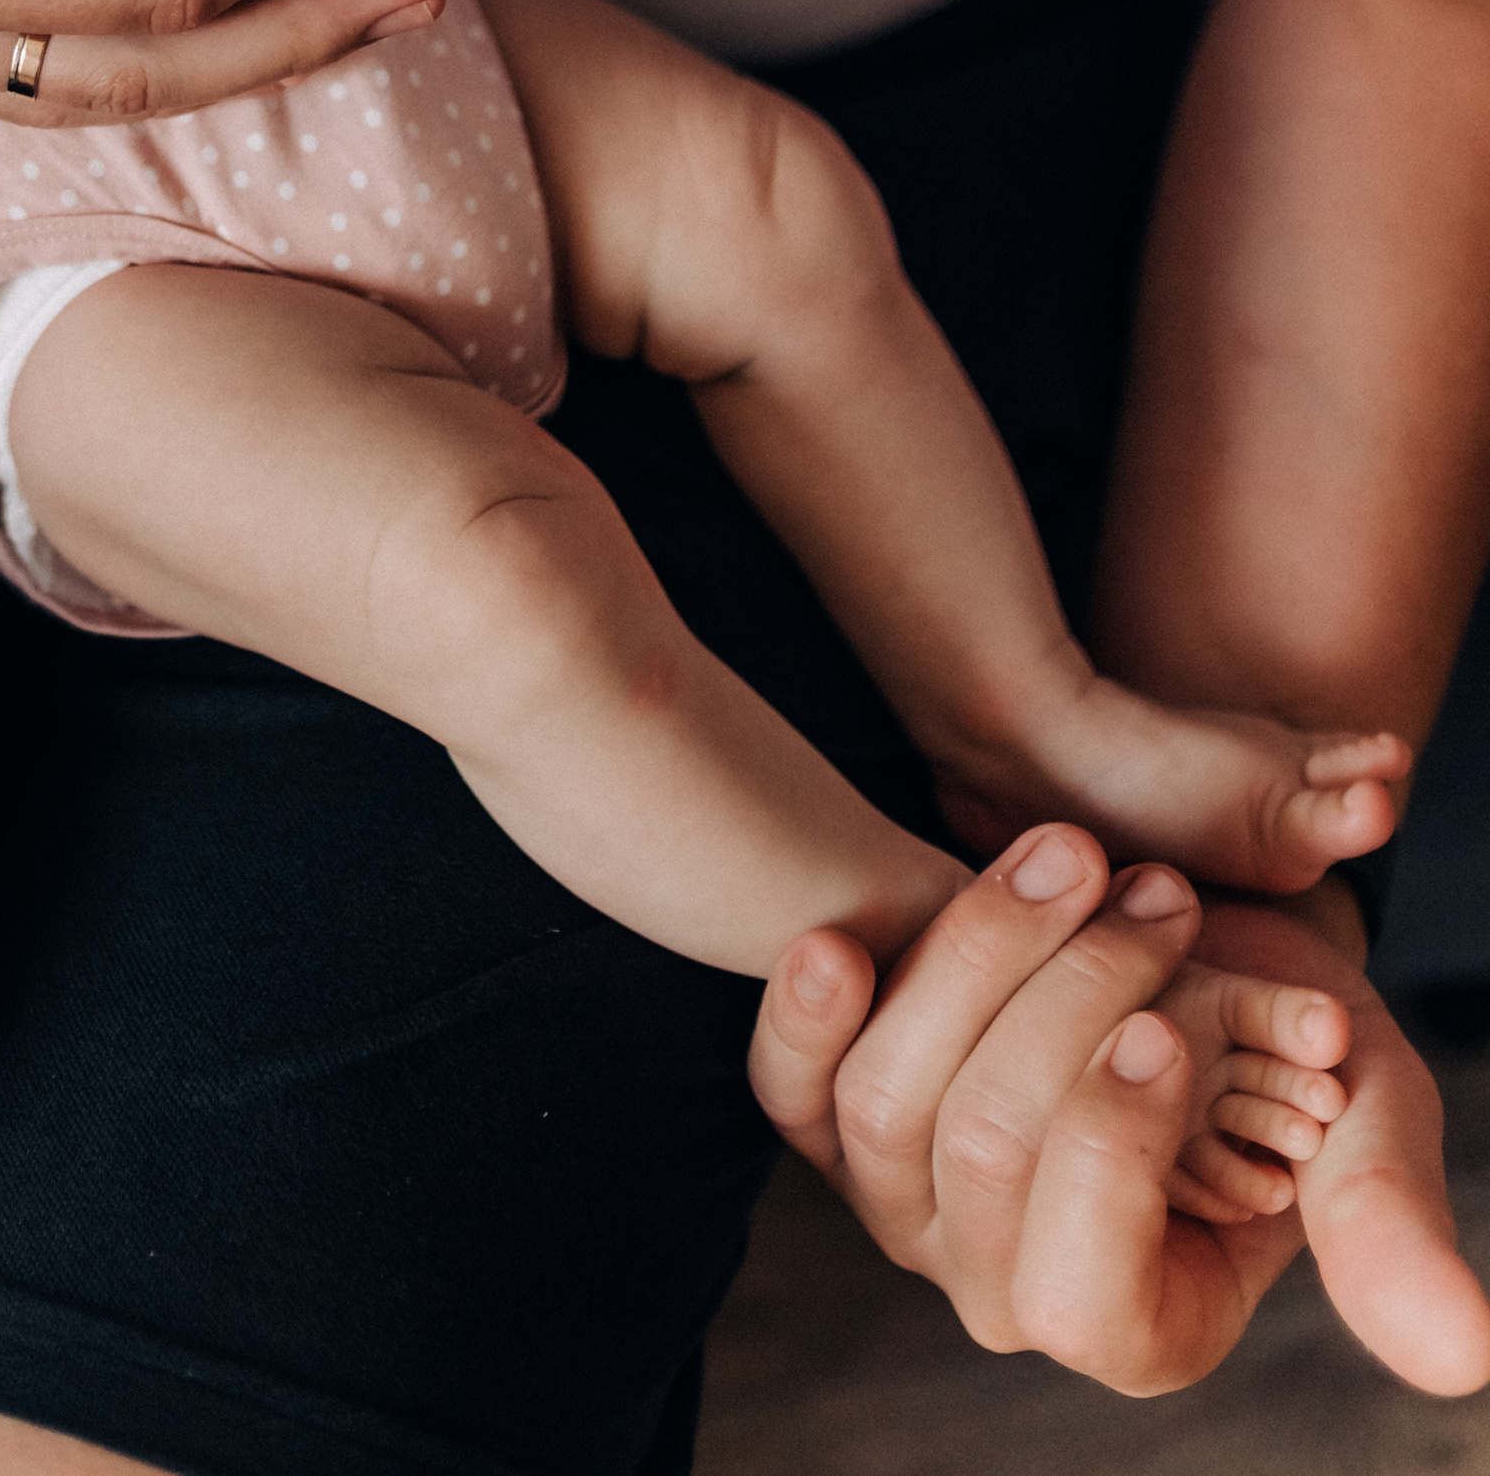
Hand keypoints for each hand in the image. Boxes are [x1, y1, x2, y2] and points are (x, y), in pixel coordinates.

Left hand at [751, 826, 1489, 1395]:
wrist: (1187, 950)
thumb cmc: (1287, 1048)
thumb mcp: (1360, 1120)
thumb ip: (1385, 1222)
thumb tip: (1458, 1358)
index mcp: (1132, 1323)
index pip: (1081, 1287)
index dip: (1109, 1154)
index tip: (1164, 1026)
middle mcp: (1000, 1287)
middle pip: (978, 1152)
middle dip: (1068, 998)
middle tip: (1157, 893)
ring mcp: (907, 1206)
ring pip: (885, 1099)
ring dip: (978, 955)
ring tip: (1075, 854)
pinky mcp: (841, 1120)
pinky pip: (788, 1092)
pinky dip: (804, 1017)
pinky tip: (833, 944)